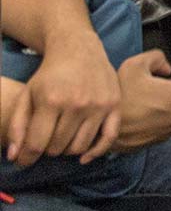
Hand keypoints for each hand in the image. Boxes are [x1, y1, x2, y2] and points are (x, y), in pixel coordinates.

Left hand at [5, 33, 120, 165]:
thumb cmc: (50, 74)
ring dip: (67, 150)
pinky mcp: (115, 105)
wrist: (79, 49)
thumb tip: (15, 156)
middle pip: (58, 148)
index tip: (24, 160)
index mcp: (52, 101)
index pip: (37, 145)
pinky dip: (96, 152)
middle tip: (46, 140)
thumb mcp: (26, 95)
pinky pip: (109, 138)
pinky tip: (84, 157)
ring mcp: (99, 105)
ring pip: (80, 147)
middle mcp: (78, 104)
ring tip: (61, 139)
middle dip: (47, 149)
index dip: (27, 158)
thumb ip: (17, 125)